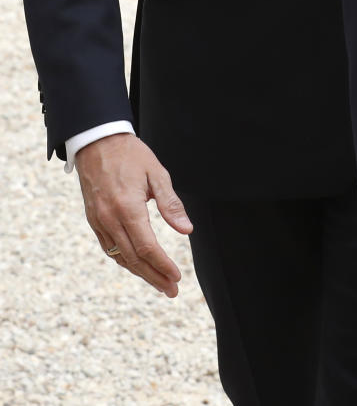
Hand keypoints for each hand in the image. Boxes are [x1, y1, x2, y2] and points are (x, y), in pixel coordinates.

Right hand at [75, 133, 192, 296]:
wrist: (97, 142)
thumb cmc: (131, 155)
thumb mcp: (157, 173)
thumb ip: (171, 203)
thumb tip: (186, 229)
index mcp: (128, 208)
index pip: (148, 247)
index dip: (163, 265)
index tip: (177, 277)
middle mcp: (110, 219)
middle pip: (134, 258)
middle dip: (154, 277)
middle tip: (172, 291)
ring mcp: (99, 221)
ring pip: (120, 256)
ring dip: (140, 273)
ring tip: (159, 283)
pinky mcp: (94, 220)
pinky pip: (109, 248)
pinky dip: (124, 260)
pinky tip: (137, 265)